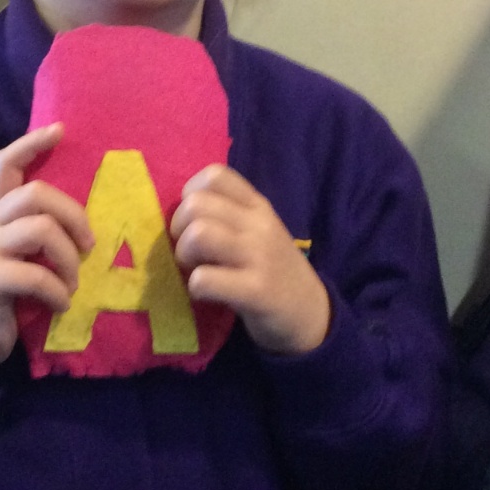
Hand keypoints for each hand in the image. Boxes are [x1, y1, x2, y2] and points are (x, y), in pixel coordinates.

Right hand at [0, 124, 93, 391]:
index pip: (6, 165)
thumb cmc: (3, 298)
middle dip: (74, 216)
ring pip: (42, 229)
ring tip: (72, 283)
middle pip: (36, 193)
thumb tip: (85, 225)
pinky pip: (37, 275)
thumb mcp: (18, 257)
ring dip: (70, 259)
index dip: (32, 144)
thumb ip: (36, 233)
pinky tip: (60, 305)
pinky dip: (59, 292)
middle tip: (90, 247)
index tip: (61, 130)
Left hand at [170, 165, 329, 355]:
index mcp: (257, 206)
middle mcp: (259, 225)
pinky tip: (205, 293)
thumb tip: (179, 211)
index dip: (191, 195)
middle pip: (196, 204)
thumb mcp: (258, 232)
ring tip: (195, 269)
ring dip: (184, 255)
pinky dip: (196, 287)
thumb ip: (228, 214)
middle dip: (178, 229)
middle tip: (190, 252)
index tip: (195, 221)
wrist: (310, 314)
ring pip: (198, 234)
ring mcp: (260, 257)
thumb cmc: (273, 270)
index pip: (215, 175)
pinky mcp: (256, 291)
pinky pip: (205, 279)